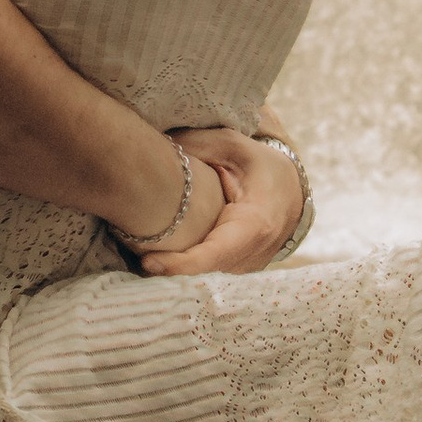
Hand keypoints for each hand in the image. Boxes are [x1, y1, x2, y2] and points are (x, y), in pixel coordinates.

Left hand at [143, 126, 306, 275]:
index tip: (149, 262)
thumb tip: (154, 144)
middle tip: (131, 258)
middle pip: (205, 271)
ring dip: (174, 271)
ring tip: (138, 257)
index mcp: (255, 224)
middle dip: (169, 269)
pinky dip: (186, 268)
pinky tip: (159, 257)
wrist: (290, 189)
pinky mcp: (237, 270)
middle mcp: (252, 254)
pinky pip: (209, 273)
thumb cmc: (258, 165)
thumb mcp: (232, 146)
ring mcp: (246, 267)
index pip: (214, 254)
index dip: (182, 264)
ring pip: (206, 277)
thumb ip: (196, 145)